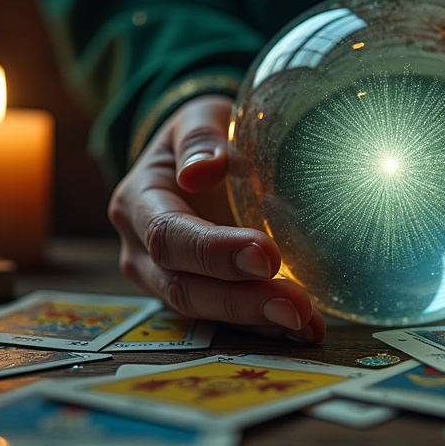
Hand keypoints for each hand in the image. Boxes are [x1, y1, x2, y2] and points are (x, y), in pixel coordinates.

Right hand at [109, 94, 324, 341]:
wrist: (198, 159)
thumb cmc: (201, 136)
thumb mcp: (198, 118)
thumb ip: (199, 137)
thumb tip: (202, 170)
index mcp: (137, 202)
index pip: (168, 234)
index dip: (213, 251)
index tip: (265, 255)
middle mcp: (142, 251)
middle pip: (184, 286)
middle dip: (241, 301)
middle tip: (295, 305)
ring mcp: (165, 280)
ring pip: (205, 311)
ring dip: (257, 320)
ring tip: (307, 321)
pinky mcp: (199, 297)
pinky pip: (227, 319)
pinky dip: (266, 326)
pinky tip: (307, 327)